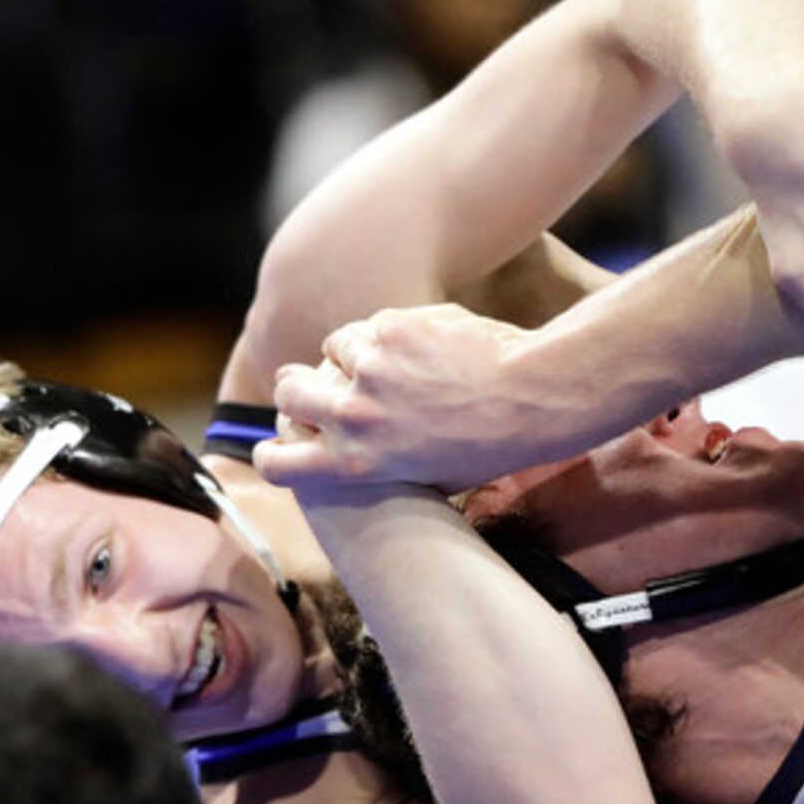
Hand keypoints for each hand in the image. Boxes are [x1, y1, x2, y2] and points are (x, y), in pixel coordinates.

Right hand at [251, 304, 543, 493]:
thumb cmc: (487, 448)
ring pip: (333, 350)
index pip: (276, 463)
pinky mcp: (387, 332)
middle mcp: (350, 418)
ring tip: (398, 361)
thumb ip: (377, 463)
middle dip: (299, 384)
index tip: (280, 442)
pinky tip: (427, 344)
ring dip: (355, 352)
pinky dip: (390, 332)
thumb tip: (349, 458)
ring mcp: (366, 371)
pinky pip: (371, 327)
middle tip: (319, 379)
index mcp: (354, 463)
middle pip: (289, 391)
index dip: (273, 450)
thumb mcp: (423, 476)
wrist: (530, 399)